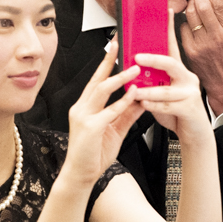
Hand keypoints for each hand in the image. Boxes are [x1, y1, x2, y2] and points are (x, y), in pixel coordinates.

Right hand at [65, 43, 144, 185]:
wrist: (81, 175)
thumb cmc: (94, 154)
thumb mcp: (115, 130)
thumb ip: (127, 114)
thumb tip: (141, 100)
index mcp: (85, 107)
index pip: (96, 80)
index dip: (106, 63)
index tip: (114, 48)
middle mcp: (81, 108)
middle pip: (96, 79)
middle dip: (108, 60)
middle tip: (119, 45)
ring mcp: (83, 116)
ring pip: (101, 90)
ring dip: (119, 78)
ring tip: (134, 70)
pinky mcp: (89, 128)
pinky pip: (108, 111)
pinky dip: (122, 102)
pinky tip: (134, 95)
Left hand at [134, 10, 209, 138]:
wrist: (194, 132)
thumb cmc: (176, 111)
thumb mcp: (162, 92)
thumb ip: (151, 81)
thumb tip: (132, 69)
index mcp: (179, 71)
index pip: (172, 46)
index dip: (168, 28)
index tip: (164, 11)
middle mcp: (186, 78)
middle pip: (171, 62)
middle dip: (153, 59)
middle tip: (137, 57)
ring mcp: (189, 93)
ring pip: (166, 89)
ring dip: (147, 90)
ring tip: (135, 92)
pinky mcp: (189, 108)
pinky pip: (169, 106)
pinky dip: (154, 105)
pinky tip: (145, 105)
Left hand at [180, 0, 222, 114]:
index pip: (218, 2)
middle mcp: (217, 37)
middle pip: (202, 5)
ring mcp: (202, 44)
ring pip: (190, 14)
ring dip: (189, 4)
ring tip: (193, 3)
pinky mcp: (190, 50)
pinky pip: (183, 27)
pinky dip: (185, 21)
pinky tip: (190, 21)